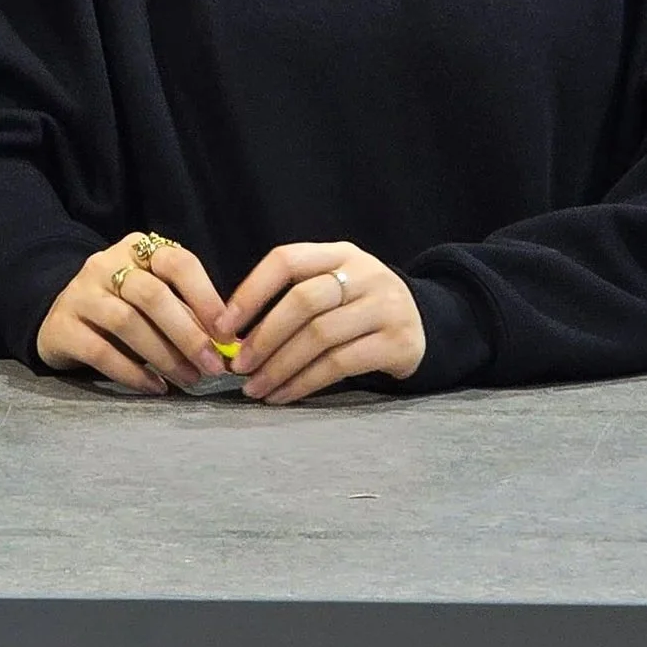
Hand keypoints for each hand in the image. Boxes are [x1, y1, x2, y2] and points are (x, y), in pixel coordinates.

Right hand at [36, 234, 229, 394]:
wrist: (62, 318)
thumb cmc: (121, 308)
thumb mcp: (153, 302)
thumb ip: (186, 314)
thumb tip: (230, 345)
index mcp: (137, 249)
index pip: (177, 261)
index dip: (206, 297)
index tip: (227, 333)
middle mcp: (106, 264)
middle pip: (152, 294)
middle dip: (188, 333)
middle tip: (213, 367)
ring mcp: (80, 293)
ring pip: (127, 322)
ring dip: (164, 355)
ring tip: (189, 380)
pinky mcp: (62, 326)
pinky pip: (100, 351)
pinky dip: (132, 373)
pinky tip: (155, 387)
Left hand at [222, 241, 425, 403]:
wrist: (422, 324)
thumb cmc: (359, 307)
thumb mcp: (334, 284)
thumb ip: (293, 296)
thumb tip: (234, 333)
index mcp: (339, 252)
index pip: (286, 260)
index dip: (251, 291)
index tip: (223, 325)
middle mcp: (364, 273)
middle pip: (303, 301)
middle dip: (264, 336)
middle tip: (238, 365)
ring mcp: (385, 307)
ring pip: (320, 337)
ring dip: (280, 366)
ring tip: (256, 387)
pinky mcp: (398, 343)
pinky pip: (341, 365)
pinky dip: (306, 382)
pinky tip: (285, 394)